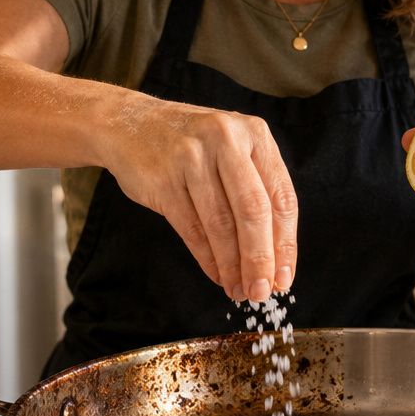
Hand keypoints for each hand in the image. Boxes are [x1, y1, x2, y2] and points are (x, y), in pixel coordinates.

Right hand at [105, 94, 296, 302]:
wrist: (129, 123)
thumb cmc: (192, 147)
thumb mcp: (232, 152)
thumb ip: (257, 192)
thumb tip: (275, 259)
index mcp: (255, 134)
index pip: (281, 197)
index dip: (285, 243)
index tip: (284, 277)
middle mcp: (226, 140)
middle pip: (253, 211)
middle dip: (260, 259)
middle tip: (262, 292)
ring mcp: (192, 157)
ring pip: (220, 224)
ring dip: (231, 265)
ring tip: (238, 290)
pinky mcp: (163, 179)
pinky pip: (191, 228)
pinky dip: (207, 258)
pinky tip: (217, 275)